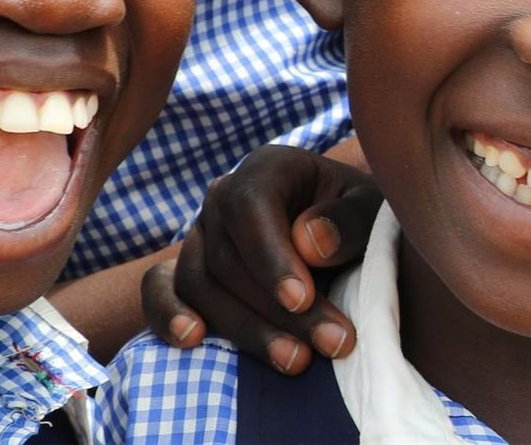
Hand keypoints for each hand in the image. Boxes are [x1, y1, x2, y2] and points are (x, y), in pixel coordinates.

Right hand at [141, 145, 381, 373]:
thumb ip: (349, 220)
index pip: (251, 204)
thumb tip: (308, 241)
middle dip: (278, 309)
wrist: (342, 240)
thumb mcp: (372, 211)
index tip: (302, 298)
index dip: (271, 254)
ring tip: (296, 362)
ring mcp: (200, 235)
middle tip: (331, 343)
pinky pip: (158, 288)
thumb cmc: (358, 221)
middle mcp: (224, 197)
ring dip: (244, 328)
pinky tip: (192, 340)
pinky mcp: (185, 272)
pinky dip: (166, 313)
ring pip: (199, 282)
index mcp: (268, 169)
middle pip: (228, 255)